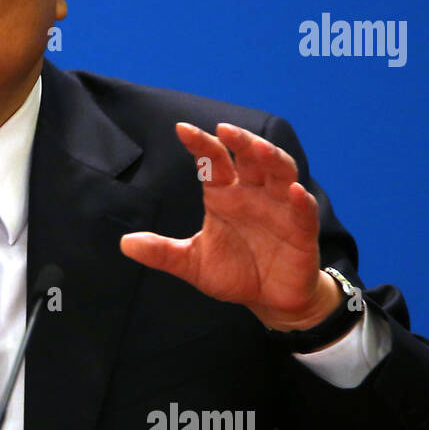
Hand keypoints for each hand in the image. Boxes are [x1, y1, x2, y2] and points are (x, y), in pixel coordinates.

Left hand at [120, 122, 340, 330]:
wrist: (269, 300)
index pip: (213, 161)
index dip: (201, 144)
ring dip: (271, 157)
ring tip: (258, 148)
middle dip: (241, 141)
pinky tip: (294, 191)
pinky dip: (300, 200)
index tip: (182, 129)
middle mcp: (253, 194)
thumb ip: (163, 252)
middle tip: (224, 130)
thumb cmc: (234, 273)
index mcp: (225, 195)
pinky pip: (303, 211)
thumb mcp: (192, 263)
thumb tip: (125, 244)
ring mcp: (280, 209)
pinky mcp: (302, 230)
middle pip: (251, 158)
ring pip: (280, 172)